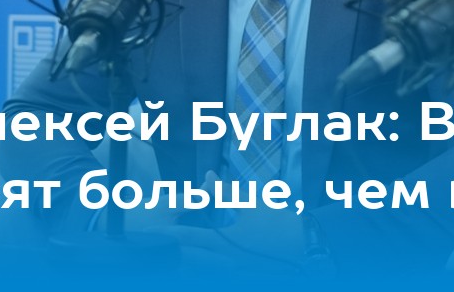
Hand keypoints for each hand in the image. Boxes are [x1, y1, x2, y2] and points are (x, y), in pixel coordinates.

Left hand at [149, 171, 305, 272]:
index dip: (166, 234)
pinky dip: (203, 273)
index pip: (188, 238)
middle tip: (151, 250)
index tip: (149, 232)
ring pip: (200, 273)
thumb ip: (224, 190)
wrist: (304, 244)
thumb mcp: (250, 201)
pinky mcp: (242, 277)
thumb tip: (207, 176)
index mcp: (224, 241)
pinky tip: (192, 270)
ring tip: (167, 263)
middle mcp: (226, 260)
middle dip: (170, 256)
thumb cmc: (277, 220)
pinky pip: (216, 277)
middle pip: (188, 262)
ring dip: (184, 268)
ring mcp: (234, 272)